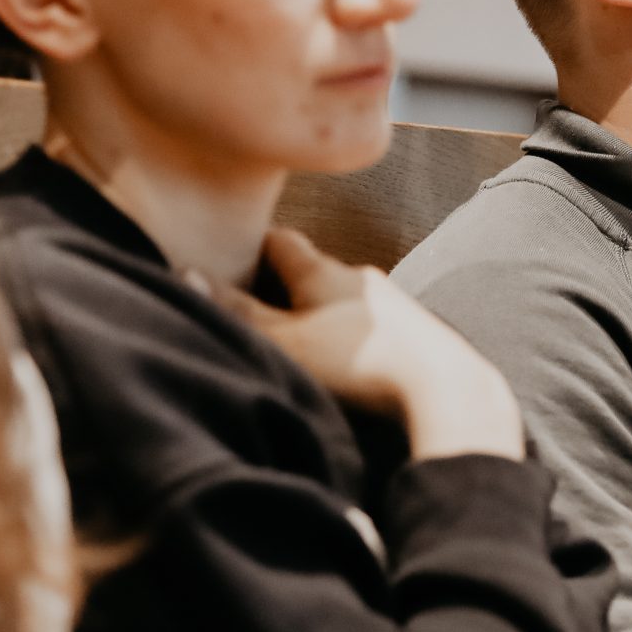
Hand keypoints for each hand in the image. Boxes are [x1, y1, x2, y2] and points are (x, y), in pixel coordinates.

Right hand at [218, 229, 524, 461]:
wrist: (445, 391)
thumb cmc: (358, 363)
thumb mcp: (285, 341)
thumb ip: (238, 312)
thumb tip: (186, 273)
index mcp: (325, 272)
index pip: (280, 241)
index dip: (251, 245)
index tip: (227, 254)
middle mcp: (361, 281)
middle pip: (312, 272)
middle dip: (283, 284)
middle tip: (251, 303)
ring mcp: (393, 309)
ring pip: (342, 303)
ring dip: (317, 315)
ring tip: (293, 339)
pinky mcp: (415, 340)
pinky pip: (368, 331)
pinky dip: (346, 339)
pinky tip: (340, 363)